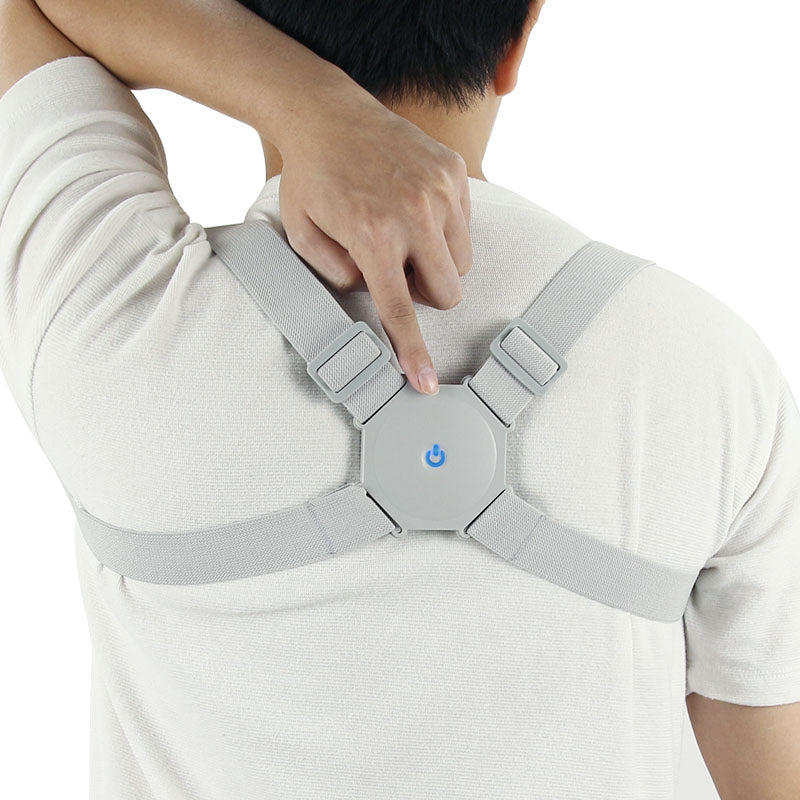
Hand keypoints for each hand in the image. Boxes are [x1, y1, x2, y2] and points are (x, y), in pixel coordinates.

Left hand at [277, 86, 472, 395]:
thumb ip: (336, 275)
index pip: (400, 309)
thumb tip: (373, 290)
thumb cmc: (312, 177)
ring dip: (437, 263)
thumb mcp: (302, 234)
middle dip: (426, 294)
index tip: (426, 383)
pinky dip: (445, 230)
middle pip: (448, 293)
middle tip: (396, 268)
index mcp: (372, 235)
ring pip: (462, 263)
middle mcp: (414, 213)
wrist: (328, 114)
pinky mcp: (454, 170)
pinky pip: (466, 226)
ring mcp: (441, 189)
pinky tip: (415, 207)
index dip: (414, 352)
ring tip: (404, 234)